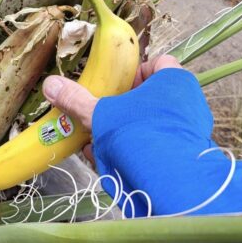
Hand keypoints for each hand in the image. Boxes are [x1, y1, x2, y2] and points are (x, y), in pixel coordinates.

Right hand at [42, 54, 181, 162]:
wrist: (167, 180)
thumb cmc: (137, 133)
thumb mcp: (100, 114)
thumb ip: (77, 100)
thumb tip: (51, 84)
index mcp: (173, 80)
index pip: (159, 63)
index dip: (136, 72)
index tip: (117, 86)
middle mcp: (188, 100)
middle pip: (155, 96)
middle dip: (127, 107)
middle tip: (105, 115)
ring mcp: (191, 128)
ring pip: (155, 123)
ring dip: (127, 130)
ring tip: (100, 140)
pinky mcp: (186, 153)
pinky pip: (158, 145)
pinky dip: (136, 150)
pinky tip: (109, 160)